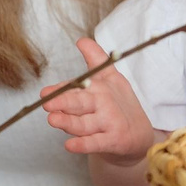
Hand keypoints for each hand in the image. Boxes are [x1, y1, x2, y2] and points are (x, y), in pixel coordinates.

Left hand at [43, 40, 158, 162]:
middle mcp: (104, 103)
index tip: (45, 93)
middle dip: (64, 102)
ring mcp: (109, 123)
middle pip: (81, 103)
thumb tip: (81, 40)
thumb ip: (96, 60)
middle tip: (48, 103)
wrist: (139, 135)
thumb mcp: (112, 79)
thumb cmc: (120, 105)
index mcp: (101, 87)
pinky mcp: (114, 140)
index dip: (61, 89)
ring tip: (53, 120)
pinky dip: (84, 145)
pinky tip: (70, 146)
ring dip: (69, 123)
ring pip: (85, 124)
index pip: (78, 86)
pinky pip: (96, 143)